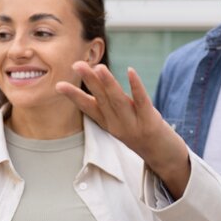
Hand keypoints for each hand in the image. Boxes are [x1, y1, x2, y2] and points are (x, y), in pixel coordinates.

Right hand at [57, 64, 191, 196]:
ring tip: (99, 67)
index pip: (88, 107)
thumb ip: (108, 105)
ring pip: (118, 100)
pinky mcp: (151, 121)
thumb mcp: (119, 122)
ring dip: (108, 83)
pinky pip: (142, 101)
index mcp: (108, 123)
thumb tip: (97, 78)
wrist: (163, 156)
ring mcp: (134, 124)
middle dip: (90, 81)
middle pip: (102, 100)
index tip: (58, 85)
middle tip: (78, 65)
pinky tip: (130, 71)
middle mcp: (118, 125)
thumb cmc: (139, 132)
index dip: (74, 96)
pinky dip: (135, 86)